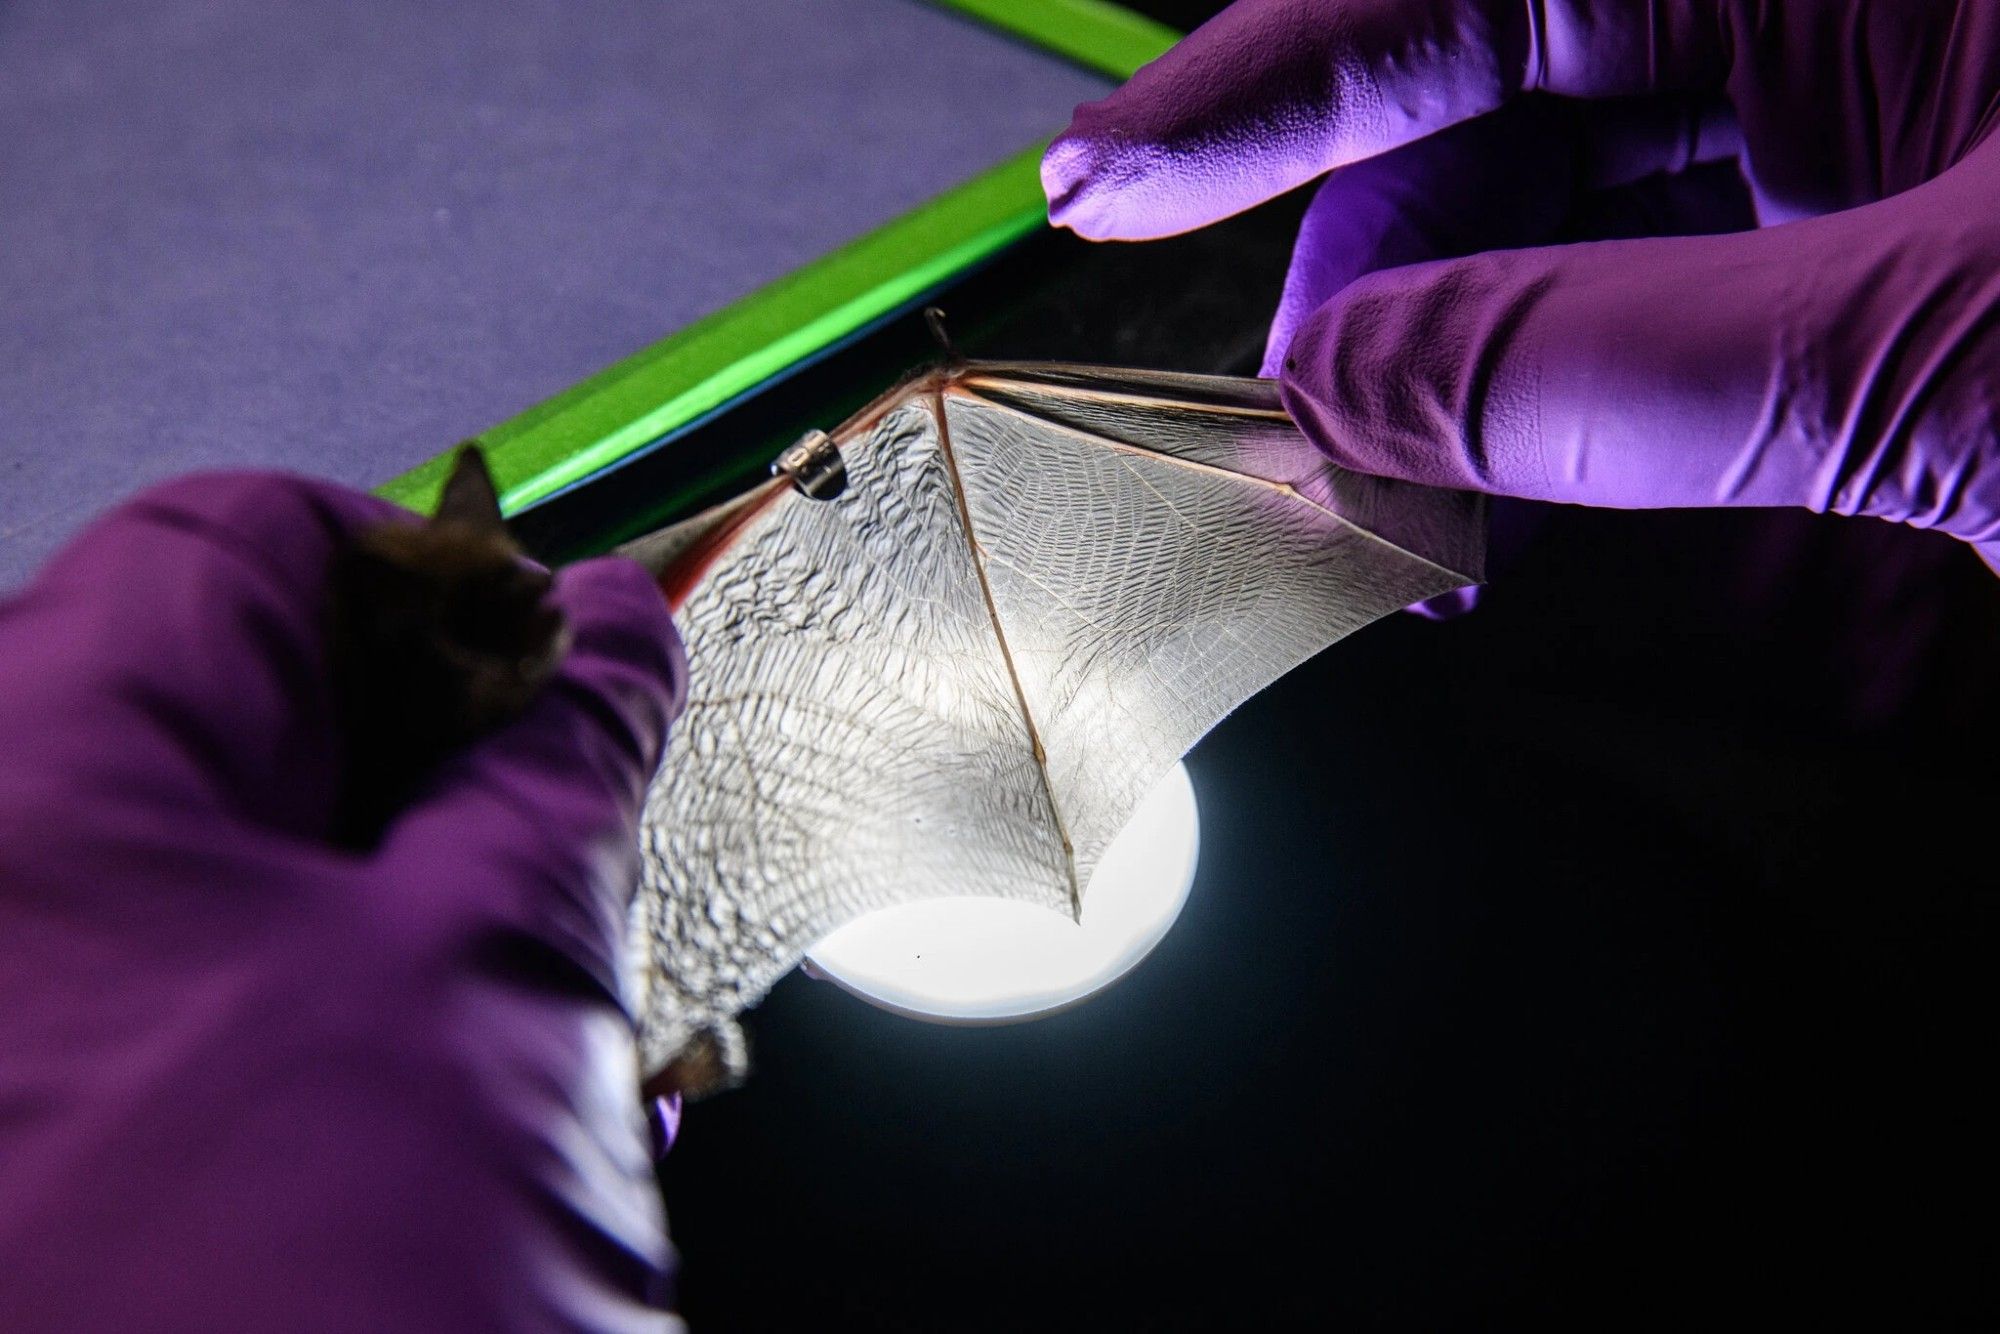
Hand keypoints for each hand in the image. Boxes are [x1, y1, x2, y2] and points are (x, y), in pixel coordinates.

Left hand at [0, 475, 685, 1330]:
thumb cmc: (323, 1310)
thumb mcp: (493, 977)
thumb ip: (561, 762)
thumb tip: (608, 631)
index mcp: (27, 785)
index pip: (240, 541)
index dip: (438, 568)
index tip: (564, 642)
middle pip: (229, 705)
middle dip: (440, 755)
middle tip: (575, 824)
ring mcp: (22, 1027)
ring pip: (237, 868)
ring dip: (414, 898)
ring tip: (547, 990)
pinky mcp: (71, 1134)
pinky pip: (209, 997)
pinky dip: (352, 1004)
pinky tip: (473, 1085)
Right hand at [1044, 0, 1999, 572]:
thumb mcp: (1941, 354)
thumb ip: (1616, 366)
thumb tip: (1348, 389)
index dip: (1264, 85)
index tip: (1107, 185)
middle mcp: (1858, 21)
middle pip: (1502, 97)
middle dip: (1372, 269)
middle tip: (1292, 426)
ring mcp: (1887, 131)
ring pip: (1577, 207)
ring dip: (1458, 359)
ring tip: (1399, 502)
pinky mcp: (1902, 260)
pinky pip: (1674, 292)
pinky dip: (1572, 397)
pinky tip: (1508, 487)